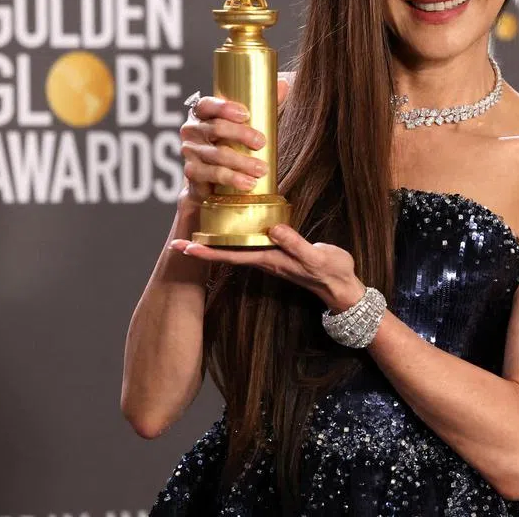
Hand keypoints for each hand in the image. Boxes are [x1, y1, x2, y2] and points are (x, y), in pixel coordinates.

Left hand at [169, 224, 365, 311]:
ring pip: (236, 250)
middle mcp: (265, 260)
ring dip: (214, 244)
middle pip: (226, 254)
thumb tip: (273, 229)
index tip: (184, 247)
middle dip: (202, 248)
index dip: (208, 251)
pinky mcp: (278, 254)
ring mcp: (271, 258)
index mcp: (270, 260)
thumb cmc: (332, 272)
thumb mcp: (317, 258)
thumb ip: (296, 244)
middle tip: (175, 242)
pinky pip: (249, 246)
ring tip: (194, 233)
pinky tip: (231, 231)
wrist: (343, 288)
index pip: (232, 255)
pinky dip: (234, 239)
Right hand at [176, 77, 291, 210]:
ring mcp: (190, 152)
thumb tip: (283, 85)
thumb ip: (263, 105)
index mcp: (202, 114)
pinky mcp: (192, 173)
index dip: (224, 107)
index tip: (247, 114)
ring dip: (242, 162)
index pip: (207, 104)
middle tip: (263, 143)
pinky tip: (248, 183)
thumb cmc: (232, 145)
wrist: (213, 181)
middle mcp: (192, 130)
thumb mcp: (247, 125)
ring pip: (217, 154)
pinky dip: (233, 178)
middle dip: (242, 135)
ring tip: (262, 169)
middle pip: (216, 128)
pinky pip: (213, 174)